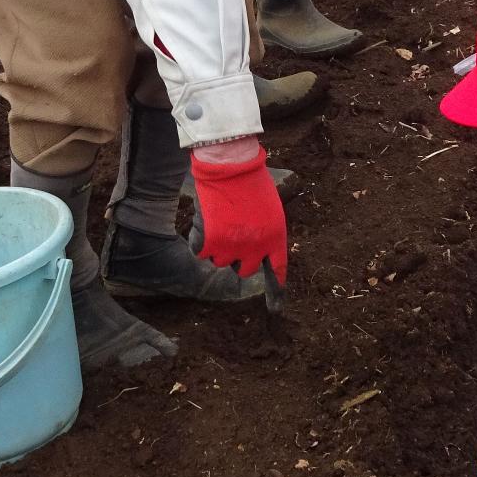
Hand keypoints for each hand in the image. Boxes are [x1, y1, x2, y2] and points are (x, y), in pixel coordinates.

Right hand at [188, 140, 287, 280]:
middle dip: (237, 257)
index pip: (277, 269)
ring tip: (220, 219)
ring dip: (217, 246)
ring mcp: (232, 247)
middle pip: (244, 270)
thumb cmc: (251, 182)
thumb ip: (266, 234)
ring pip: (220, 261)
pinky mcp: (210, 242)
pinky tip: (206, 219)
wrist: (231, 167)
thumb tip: (258, 252)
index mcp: (276, 238)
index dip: (276, 291)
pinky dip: (200, 239)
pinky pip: (201, 252)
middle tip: (233, 233)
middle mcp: (256, 248)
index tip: (275, 310)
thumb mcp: (271, 209)